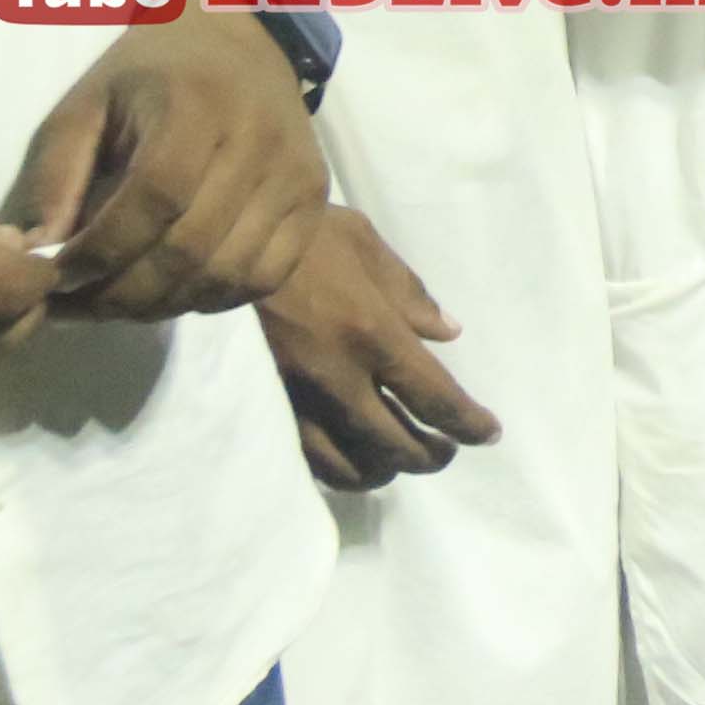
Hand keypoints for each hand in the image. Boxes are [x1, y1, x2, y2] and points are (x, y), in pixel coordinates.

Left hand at [13, 10, 332, 320]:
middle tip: (80, 306)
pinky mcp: (315, 201)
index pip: (154, 198)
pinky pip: (266, 277)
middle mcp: (257, 140)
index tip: (60, 276)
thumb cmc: (150, 74)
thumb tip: (36, 254)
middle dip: (124, 293)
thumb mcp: (87, 105)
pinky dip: (215, 299)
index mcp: (196, 104)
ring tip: (120, 304)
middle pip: (190, 247)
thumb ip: (56, 176)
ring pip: (227, 273)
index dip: (103, 251)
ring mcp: (295, 174)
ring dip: (165, 305)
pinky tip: (176, 292)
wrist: (239, 38)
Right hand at [259, 207, 500, 490]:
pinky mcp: (266, 407)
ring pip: (352, 465)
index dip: (467, 423)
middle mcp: (338, 378)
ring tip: (401, 459)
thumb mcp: (363, 242)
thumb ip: (409, 292)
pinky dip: (339, 468)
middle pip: (397, 445)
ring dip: (386, 470)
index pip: (434, 397)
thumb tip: (446, 332)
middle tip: (446, 449)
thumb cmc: (299, 234)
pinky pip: (309, 459)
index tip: (488, 433)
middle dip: (432, 456)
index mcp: (371, 332)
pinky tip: (353, 458)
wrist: (215, 243)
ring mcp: (297, 399)